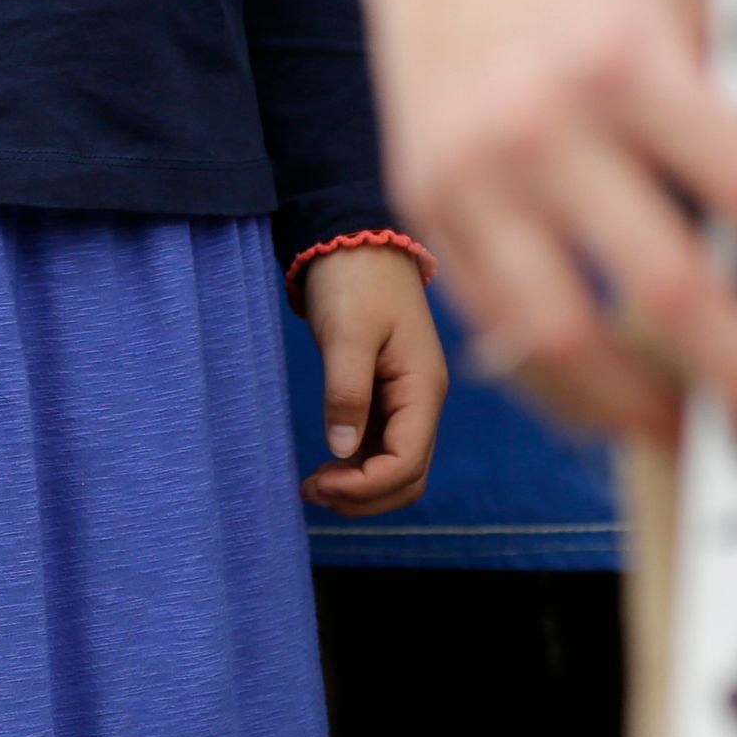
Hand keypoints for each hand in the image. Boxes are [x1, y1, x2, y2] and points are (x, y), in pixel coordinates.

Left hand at [297, 242, 446, 514]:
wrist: (358, 240)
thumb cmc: (356, 280)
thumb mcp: (348, 332)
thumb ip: (346, 390)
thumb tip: (341, 449)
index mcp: (424, 388)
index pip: (408, 462)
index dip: (367, 486)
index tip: (321, 483)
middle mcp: (424, 401)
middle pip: (409, 477)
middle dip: (365, 496)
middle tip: (313, 491)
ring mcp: (409, 401)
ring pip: (397, 468)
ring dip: (360, 487)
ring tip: (313, 485)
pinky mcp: (390, 395)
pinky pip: (383, 448)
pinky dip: (357, 467)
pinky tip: (324, 468)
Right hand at [344, 0, 736, 495]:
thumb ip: (732, 103)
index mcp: (630, 59)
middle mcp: (544, 123)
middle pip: (667, 292)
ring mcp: (472, 167)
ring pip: (560, 338)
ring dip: (638, 410)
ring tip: (695, 440)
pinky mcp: (422, 192)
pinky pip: (490, 318)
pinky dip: (550, 373)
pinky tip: (602, 396)